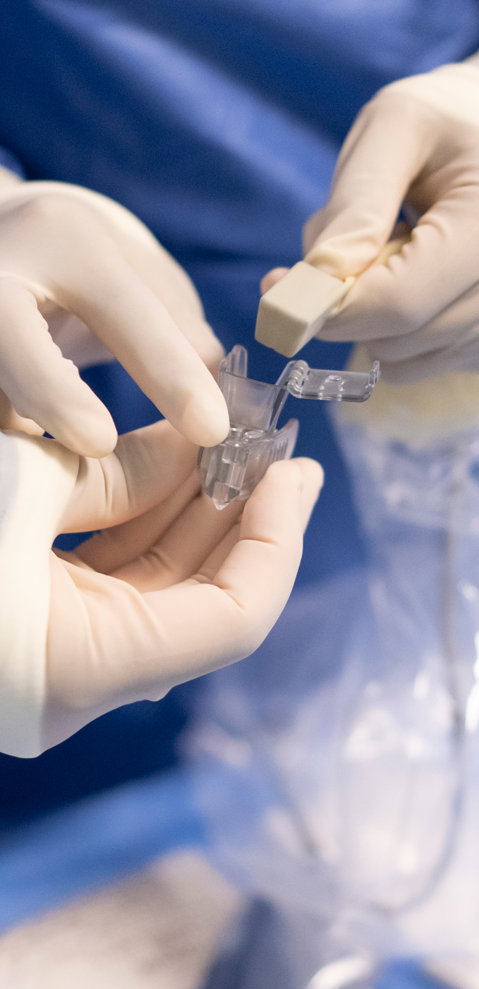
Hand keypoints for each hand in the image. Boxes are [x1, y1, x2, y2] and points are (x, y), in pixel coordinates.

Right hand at [0, 176, 228, 453]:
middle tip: (98, 444)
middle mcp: (0, 268)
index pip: (125, 312)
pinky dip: (16, 438)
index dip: (171, 373)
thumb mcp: (135, 273)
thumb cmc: (81, 264)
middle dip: (55, 394)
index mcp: (66, 240)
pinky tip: (40, 460)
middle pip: (14, 337)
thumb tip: (225, 403)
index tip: (212, 429)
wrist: (0, 234)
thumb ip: (181, 332)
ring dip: (28, 432)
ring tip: (63, 463)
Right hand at [0, 427, 321, 756]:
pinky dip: (146, 520)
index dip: (275, 542)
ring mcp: (65, 656)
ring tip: (238, 447)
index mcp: (86, 671)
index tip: (289, 473)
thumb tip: (198, 448)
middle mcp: (85, 682)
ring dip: (199, 511)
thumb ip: (122, 474)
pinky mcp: (44, 628)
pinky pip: (118, 577)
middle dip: (250, 520)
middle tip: (285, 456)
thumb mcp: (23, 487)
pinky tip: (176, 466)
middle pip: (205, 600)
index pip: (234, 621)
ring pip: (162, 583)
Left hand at [262, 59, 478, 381]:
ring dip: (369, 317)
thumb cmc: (446, 120)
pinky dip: (392, 333)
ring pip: (403, 360)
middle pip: (397, 338)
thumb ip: (356, 205)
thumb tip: (314, 280)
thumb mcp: (395, 129)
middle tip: (352, 241)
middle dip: (347, 301)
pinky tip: (409, 279)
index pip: (398, 304)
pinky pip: (419, 364)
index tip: (276, 285)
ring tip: (391, 250)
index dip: (328, 305)